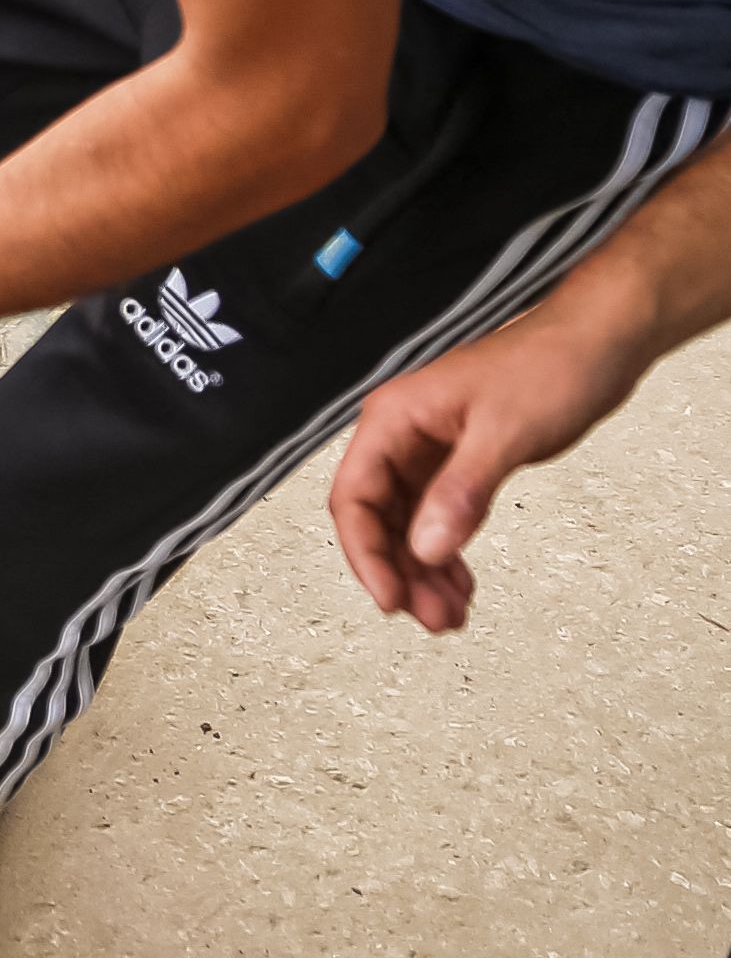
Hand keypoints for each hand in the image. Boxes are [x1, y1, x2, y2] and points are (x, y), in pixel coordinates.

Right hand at [329, 286, 650, 633]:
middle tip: (429, 617)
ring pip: (409, 527)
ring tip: (448, 612)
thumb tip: (425, 547)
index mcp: (394, 419)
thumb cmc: (552, 362)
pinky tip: (461, 581)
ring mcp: (430, 453)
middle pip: (379, 521)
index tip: (391, 596)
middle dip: (401, 573)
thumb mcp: (505, 432)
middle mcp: (403, 437)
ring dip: (425, 572)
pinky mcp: (460, 464)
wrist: (601, 340)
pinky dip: (448, 553)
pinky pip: (439, 518)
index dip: (367, 554)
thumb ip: (460, 491)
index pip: (355, 498)